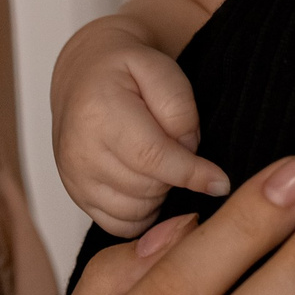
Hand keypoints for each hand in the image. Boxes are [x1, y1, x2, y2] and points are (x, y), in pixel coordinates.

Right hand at [50, 16, 229, 235]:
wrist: (85, 76)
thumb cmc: (126, 70)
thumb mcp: (160, 70)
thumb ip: (179, 110)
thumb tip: (190, 155)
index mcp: (99, 113)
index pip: (152, 157)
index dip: (191, 174)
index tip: (220, 183)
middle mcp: (79, 150)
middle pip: (146, 187)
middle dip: (176, 176)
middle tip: (179, 151)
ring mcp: (74, 177)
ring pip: (135, 211)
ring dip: (160, 195)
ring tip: (163, 165)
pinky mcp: (76, 196)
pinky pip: (120, 225)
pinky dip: (142, 214)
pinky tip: (149, 187)